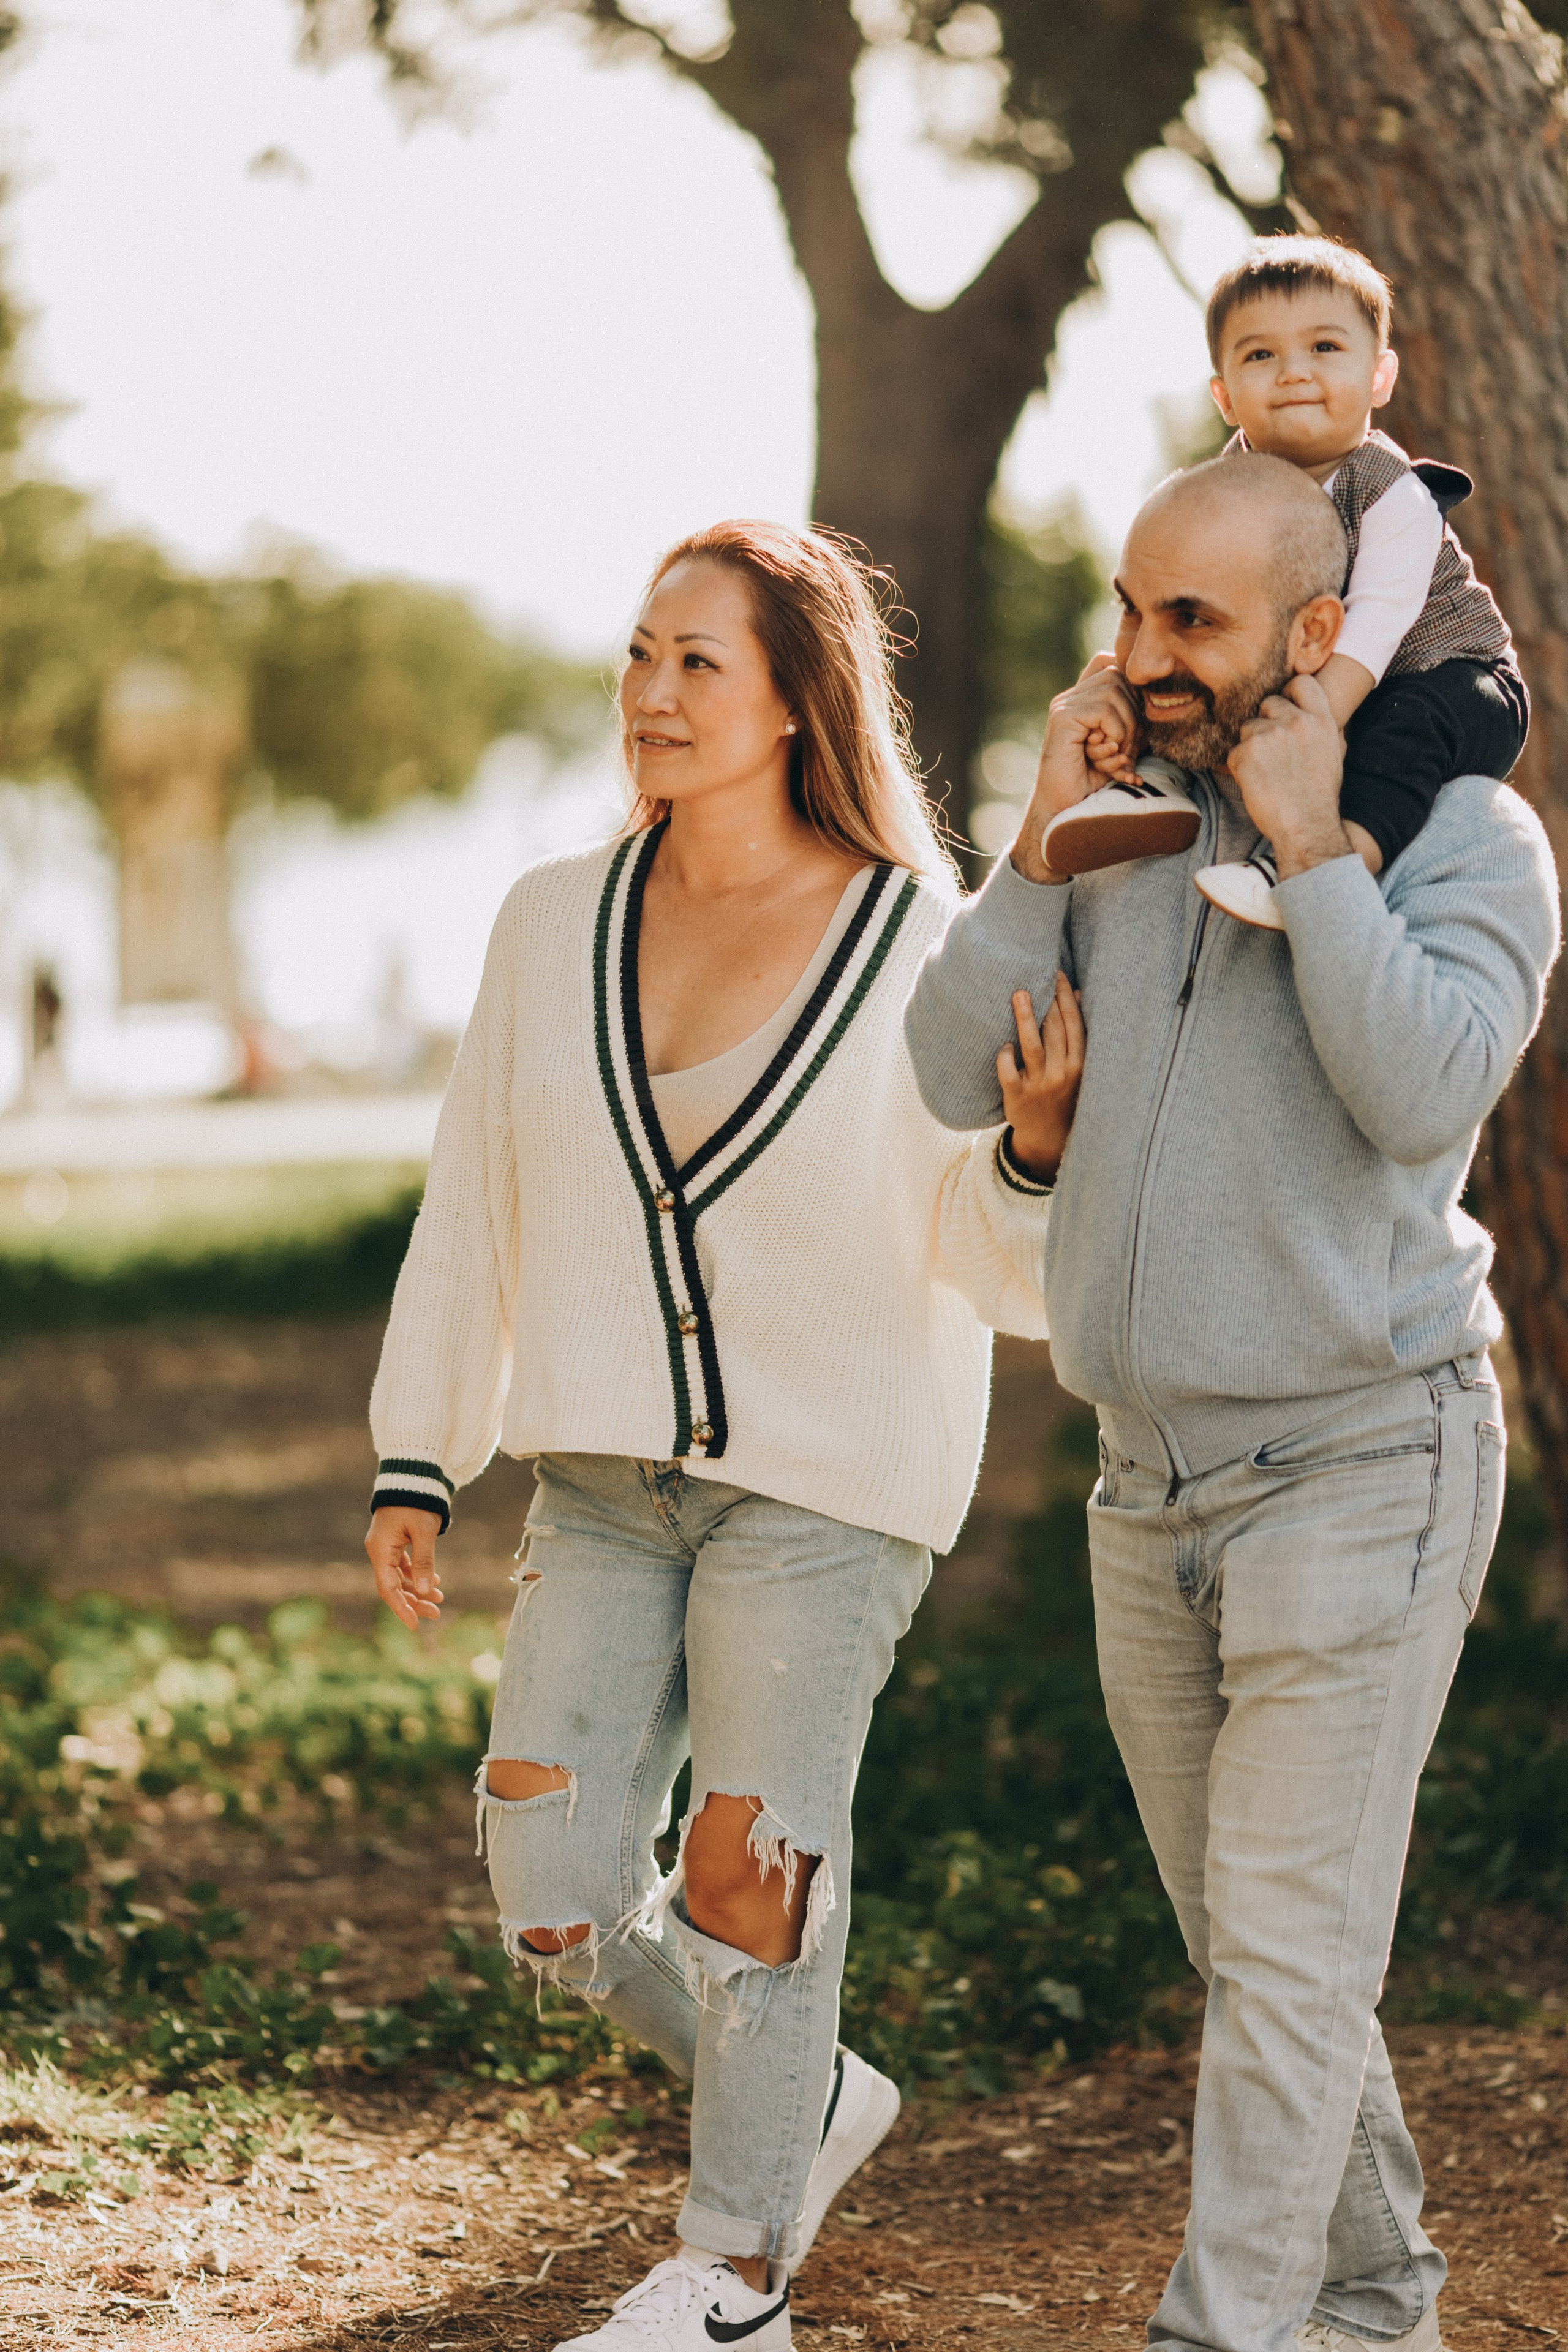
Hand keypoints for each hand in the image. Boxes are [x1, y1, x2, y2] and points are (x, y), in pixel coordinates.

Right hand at [366, 1505, 444, 1628]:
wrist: (412, 1475)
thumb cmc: (417, 1500)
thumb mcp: (424, 1531)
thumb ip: (424, 1560)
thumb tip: (425, 1591)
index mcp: (381, 1550)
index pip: (388, 1589)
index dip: (402, 1608)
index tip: (415, 1625)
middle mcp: (380, 1551)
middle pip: (394, 1586)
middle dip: (414, 1601)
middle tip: (437, 1612)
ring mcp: (386, 1546)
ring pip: (399, 1577)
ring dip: (418, 1589)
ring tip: (440, 1599)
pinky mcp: (394, 1541)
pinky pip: (403, 1565)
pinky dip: (417, 1575)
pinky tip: (434, 1581)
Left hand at [997, 971, 1085, 1179]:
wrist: (1049, 1137)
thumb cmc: (1063, 1093)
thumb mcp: (1076, 1067)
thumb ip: (1076, 1035)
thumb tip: (1077, 995)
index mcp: (1079, 1064)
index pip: (1075, 1025)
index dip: (1067, 998)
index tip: (1059, 975)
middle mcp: (1062, 1073)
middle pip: (1054, 1030)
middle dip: (1047, 1001)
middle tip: (1037, 975)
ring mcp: (1040, 1084)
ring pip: (1032, 1045)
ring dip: (1025, 1018)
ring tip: (1018, 994)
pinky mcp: (1018, 1095)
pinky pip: (1009, 1071)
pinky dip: (1005, 1056)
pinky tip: (1005, 1045)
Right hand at [1011, 655, 1141, 883]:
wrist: (1065, 812)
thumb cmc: (1093, 784)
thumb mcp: (1120, 746)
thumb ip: (1131, 720)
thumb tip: (1158, 696)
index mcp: (1081, 700)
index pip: (1109, 662)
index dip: (1130, 683)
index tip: (1136, 723)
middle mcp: (1070, 698)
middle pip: (1118, 675)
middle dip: (1134, 713)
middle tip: (1128, 750)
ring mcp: (1064, 706)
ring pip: (1114, 691)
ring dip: (1126, 728)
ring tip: (1117, 757)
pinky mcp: (1062, 718)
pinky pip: (1103, 711)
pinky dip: (1114, 734)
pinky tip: (1106, 755)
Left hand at [1227, 672, 1350, 879]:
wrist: (1306, 827)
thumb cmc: (1319, 798)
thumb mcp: (1332, 754)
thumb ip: (1319, 729)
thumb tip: (1306, 714)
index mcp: (1321, 720)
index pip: (1302, 683)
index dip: (1289, 692)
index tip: (1284, 705)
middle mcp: (1296, 722)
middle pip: (1268, 703)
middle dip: (1266, 722)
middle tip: (1271, 751)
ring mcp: (1269, 735)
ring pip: (1248, 728)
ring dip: (1251, 746)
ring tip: (1266, 773)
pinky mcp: (1246, 753)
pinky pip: (1234, 752)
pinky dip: (1239, 767)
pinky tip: (1256, 784)